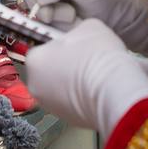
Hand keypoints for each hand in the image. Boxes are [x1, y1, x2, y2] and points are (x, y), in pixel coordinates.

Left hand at [26, 19, 147, 137]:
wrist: (113, 88)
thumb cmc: (97, 54)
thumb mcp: (89, 27)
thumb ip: (77, 33)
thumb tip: (79, 39)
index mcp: (34, 60)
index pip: (44, 50)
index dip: (62, 47)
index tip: (78, 47)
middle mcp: (35, 86)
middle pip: (51, 71)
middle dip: (67, 67)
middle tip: (88, 60)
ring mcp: (50, 106)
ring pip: (62, 90)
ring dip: (76, 84)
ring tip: (97, 76)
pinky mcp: (69, 121)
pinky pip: (74, 104)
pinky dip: (84, 98)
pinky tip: (100, 90)